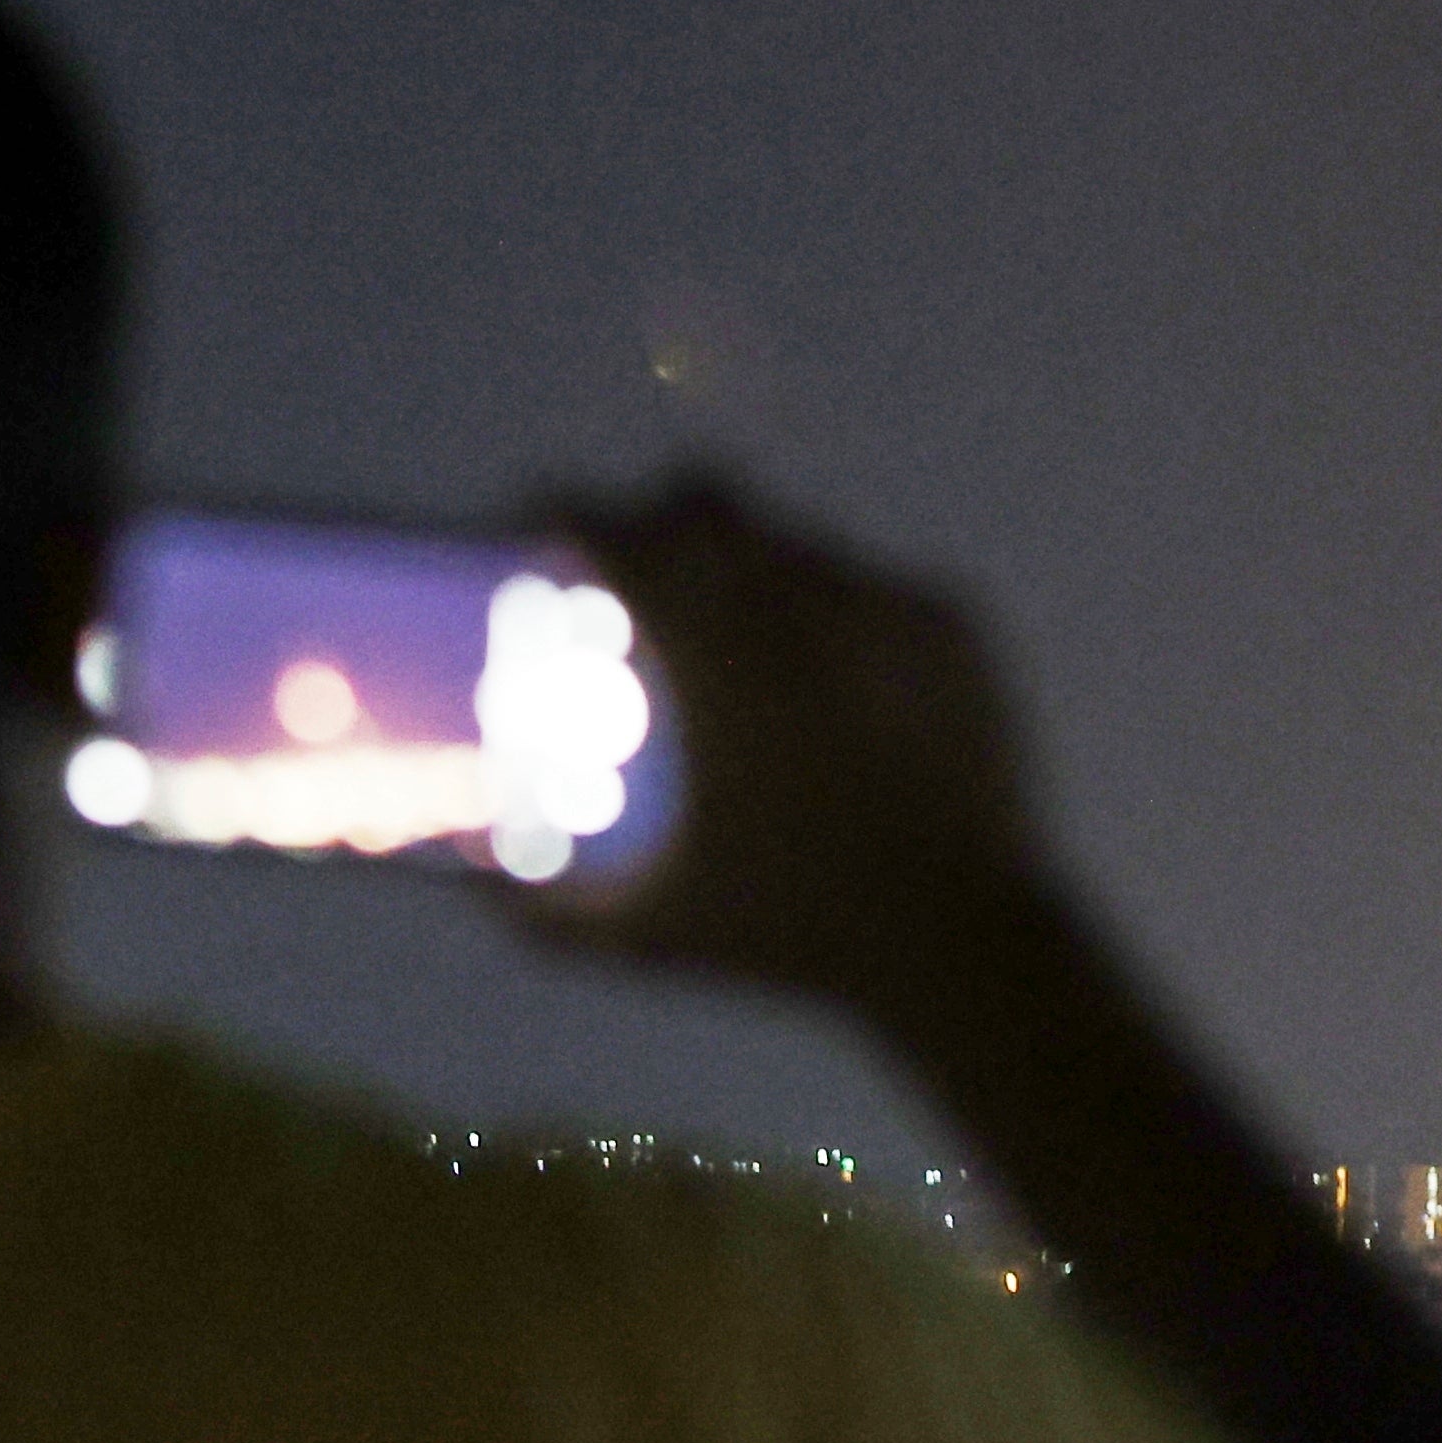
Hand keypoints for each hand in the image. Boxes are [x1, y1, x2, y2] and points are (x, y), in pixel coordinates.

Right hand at [513, 465, 1053, 1016]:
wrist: (964, 941)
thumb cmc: (793, 936)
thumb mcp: (651, 935)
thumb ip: (550, 915)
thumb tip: (477, 894)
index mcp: (715, 658)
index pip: (622, 538)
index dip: (574, 513)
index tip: (548, 516)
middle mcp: (799, 604)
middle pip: (710, 501)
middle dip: (664, 518)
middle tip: (645, 574)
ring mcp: (885, 605)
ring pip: (798, 544)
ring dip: (757, 574)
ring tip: (751, 651)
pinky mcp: (953, 623)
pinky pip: (878, 588)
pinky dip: (844, 619)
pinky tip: (842, 689)